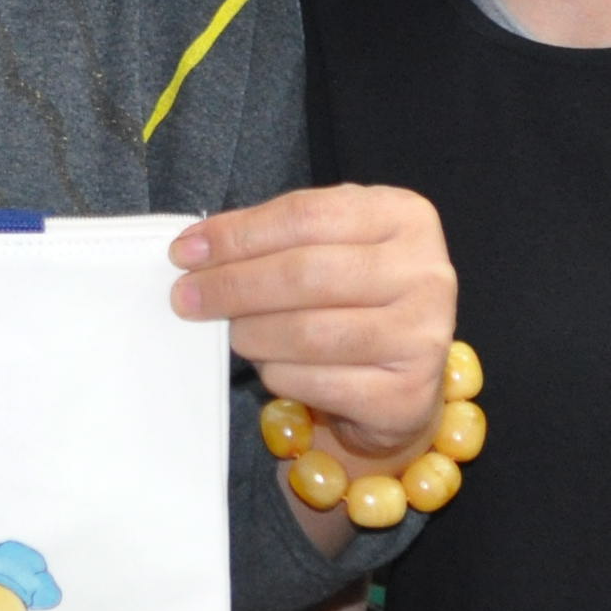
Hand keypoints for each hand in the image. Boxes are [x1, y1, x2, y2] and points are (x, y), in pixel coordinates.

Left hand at [172, 186, 455, 461]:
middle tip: (186, 298)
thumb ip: (271, 239)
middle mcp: (425, 272)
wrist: (404, 377)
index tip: (185, 252)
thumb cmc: (356, 300)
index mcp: (404, 217)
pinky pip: (317, 381)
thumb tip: (194, 249)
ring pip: (309, 332)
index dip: (238, 234)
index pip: (306, 215)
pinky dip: (278, 373)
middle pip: (305, 272)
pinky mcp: (407, 394)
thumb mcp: (327, 248)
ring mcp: (422, 336)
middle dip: (233, 286)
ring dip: (252, 334)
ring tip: (233, 333)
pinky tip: (272, 365)